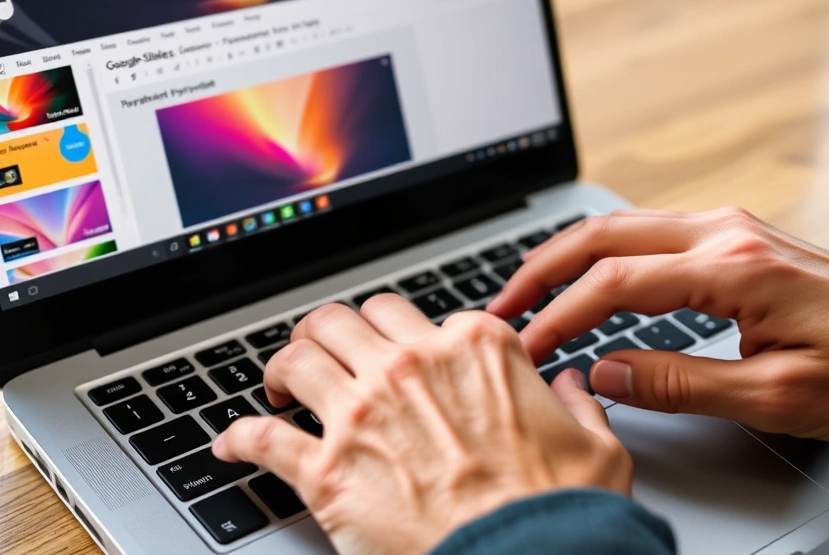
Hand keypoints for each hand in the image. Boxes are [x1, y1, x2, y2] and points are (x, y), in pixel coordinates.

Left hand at [213, 296, 630, 554]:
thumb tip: (573, 388)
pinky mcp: (326, 469)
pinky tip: (231, 444)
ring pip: (299, 354)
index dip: (403, 336)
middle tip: (325, 353)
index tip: (399, 354)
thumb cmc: (562, 514)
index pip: (417, 315)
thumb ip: (578, 405)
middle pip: (347, 319)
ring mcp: (363, 412)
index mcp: (474, 348)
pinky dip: (240, 437)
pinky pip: (263, 437)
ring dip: (284, 364)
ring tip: (281, 382)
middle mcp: (410, 366)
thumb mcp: (596, 448)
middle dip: (332, 333)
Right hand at [488, 207, 828, 440]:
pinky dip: (606, 257)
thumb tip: (603, 372)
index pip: (614, 284)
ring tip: (531, 291)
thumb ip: (680, 382)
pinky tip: (591, 281)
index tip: (525, 345)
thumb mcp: (777, 395)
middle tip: (501, 304)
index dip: (558, 316)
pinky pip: (651, 236)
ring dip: (570, 257)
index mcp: (734, 267)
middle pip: (604, 234)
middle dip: (542, 267)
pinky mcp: (740, 240)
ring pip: (623, 227)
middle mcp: (727, 233)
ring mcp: (733, 229)